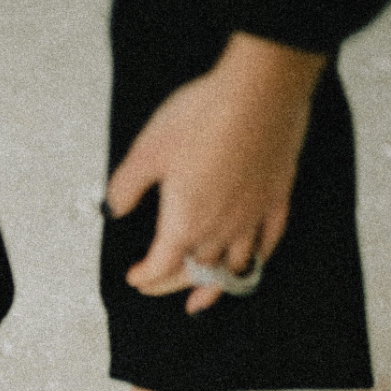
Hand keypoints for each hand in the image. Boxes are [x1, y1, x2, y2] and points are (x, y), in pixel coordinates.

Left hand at [105, 33, 325, 312]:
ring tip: (202, 299)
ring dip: (214, 287)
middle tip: (157, 287)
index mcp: (185, 223)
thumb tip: (113, 208)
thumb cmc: (204, 117)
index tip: (136, 278)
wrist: (259, 91)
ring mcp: (252, 217)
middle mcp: (220, 229)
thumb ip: (127, 186)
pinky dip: (256, 259)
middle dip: (171, 284)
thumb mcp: (148, 150)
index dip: (145, 277)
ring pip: (234, 268)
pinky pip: (268, 242)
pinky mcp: (276, 198)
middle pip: (194, 272)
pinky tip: (252, 261)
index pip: (161, 266)